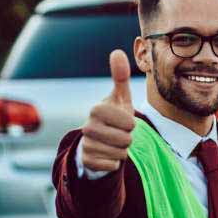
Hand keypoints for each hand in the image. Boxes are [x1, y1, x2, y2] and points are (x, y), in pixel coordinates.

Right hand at [80, 49, 135, 172]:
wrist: (99, 141)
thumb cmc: (114, 117)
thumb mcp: (120, 98)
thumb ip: (120, 77)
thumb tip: (117, 51)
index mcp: (96, 109)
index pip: (128, 122)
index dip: (131, 124)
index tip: (124, 121)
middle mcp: (87, 127)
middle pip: (125, 140)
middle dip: (128, 139)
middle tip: (120, 134)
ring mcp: (86, 145)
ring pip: (119, 153)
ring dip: (122, 150)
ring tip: (114, 143)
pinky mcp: (87, 161)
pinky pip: (112, 166)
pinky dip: (114, 162)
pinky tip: (107, 155)